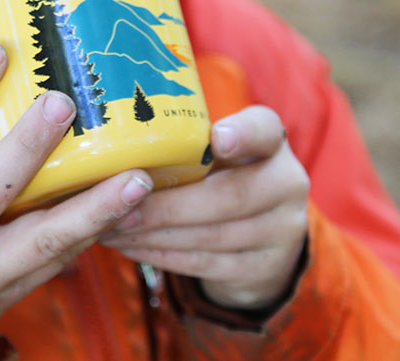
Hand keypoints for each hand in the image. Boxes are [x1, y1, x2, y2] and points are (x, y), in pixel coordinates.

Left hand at [99, 106, 308, 309]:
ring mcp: (282, 231)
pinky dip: (162, 256)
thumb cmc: (220, 180)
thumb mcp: (216, 155)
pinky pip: (206, 264)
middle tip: (119, 205)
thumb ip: (186, 143)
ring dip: (156, 234)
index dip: (243, 134)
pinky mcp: (265, 269)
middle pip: (229, 195)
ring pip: (213, 235)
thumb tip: (112, 139)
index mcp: (272, 143)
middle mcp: (287, 184)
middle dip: (168, 205)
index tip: (217, 138)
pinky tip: (130, 247)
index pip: (264, 129)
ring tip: (112, 228)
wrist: (261, 243)